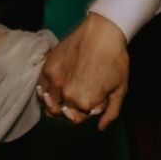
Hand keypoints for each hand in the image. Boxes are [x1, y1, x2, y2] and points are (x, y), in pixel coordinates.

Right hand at [36, 13, 128, 130]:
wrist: (103, 32)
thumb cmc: (115, 59)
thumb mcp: (120, 89)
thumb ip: (111, 113)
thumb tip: (100, 127)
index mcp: (84, 103)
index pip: (77, 120)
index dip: (85, 112)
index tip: (92, 101)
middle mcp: (66, 95)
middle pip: (61, 113)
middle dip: (71, 109)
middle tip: (80, 95)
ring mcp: (54, 82)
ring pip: (48, 104)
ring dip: (56, 103)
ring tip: (66, 93)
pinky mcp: (47, 68)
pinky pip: (40, 89)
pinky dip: (45, 92)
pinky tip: (53, 87)